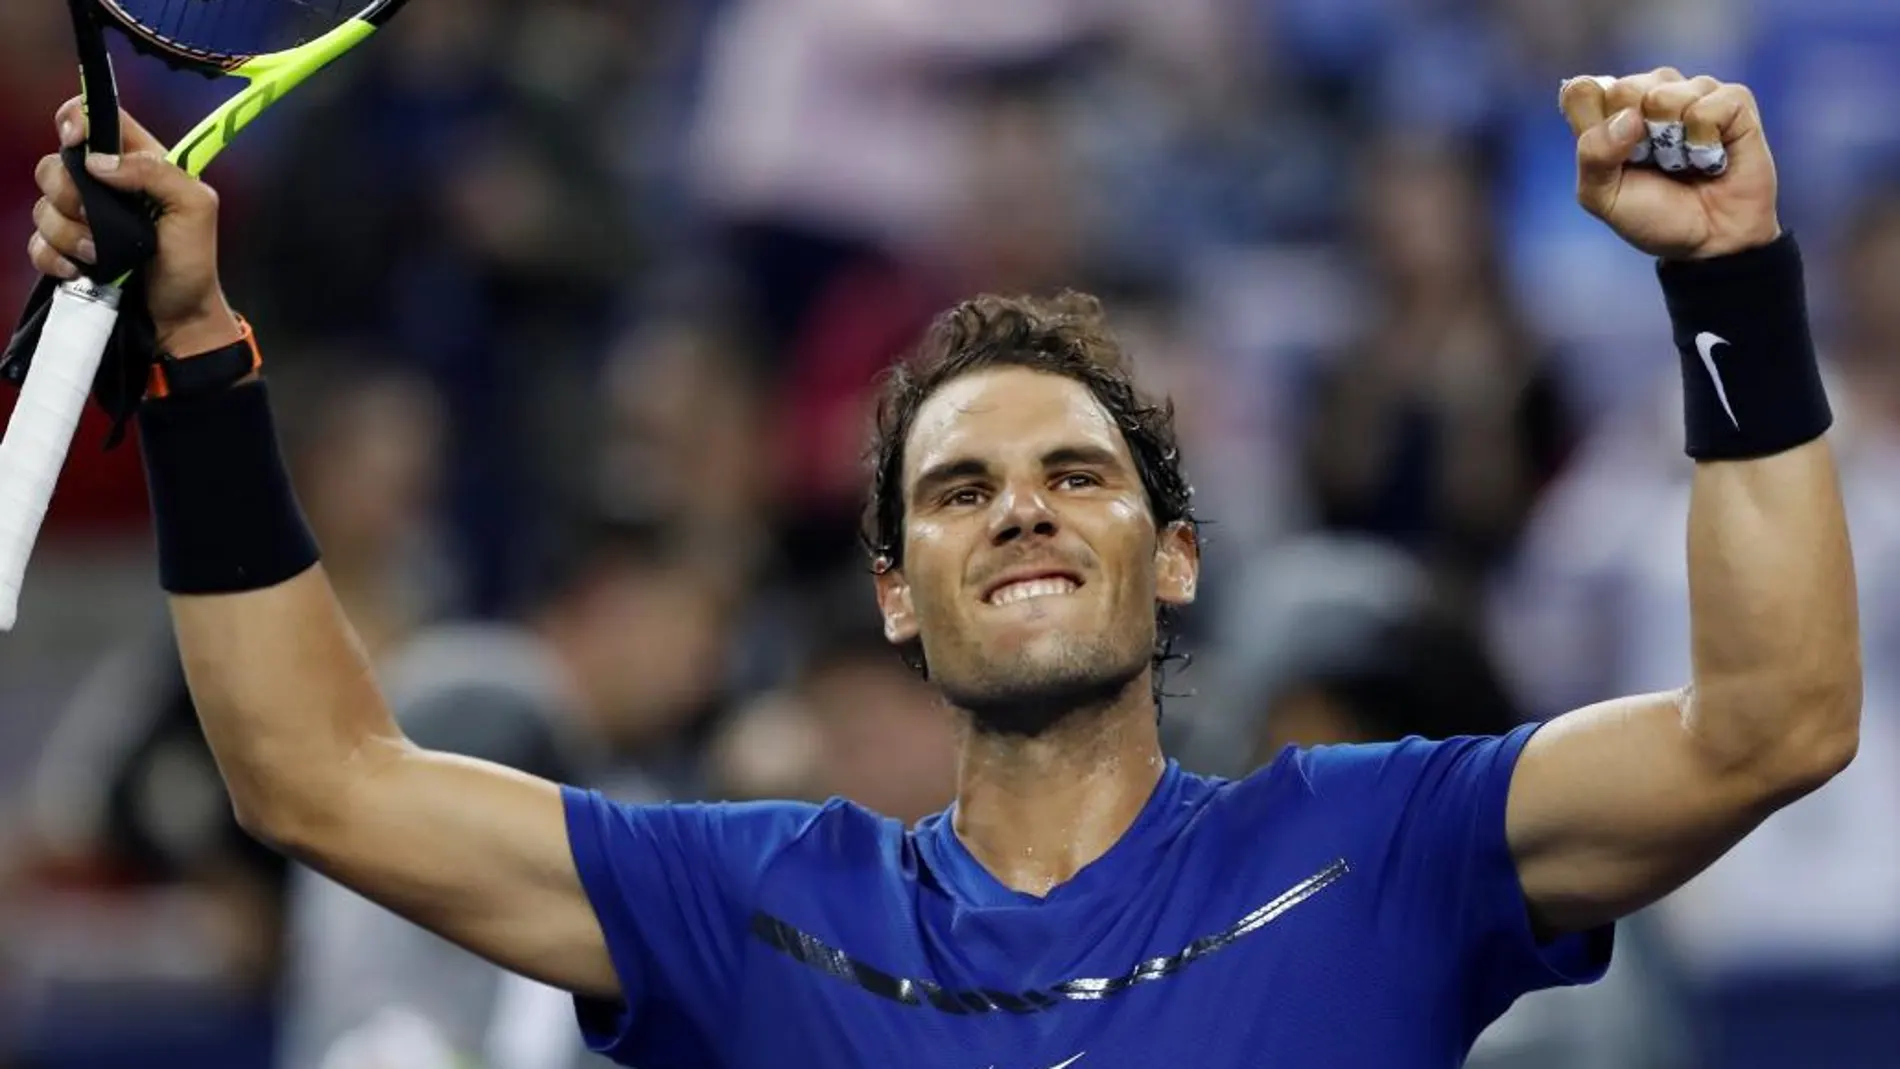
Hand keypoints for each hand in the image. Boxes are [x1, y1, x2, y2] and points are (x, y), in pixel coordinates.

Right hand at [27, 97, 241, 355]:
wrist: (179, 316)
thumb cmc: (193, 260)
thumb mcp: (196, 207)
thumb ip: (156, 171)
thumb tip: (97, 162)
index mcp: (137, 163)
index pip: (95, 119)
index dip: (76, 119)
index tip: (75, 141)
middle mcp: (104, 185)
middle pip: (54, 163)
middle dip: (69, 193)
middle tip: (99, 219)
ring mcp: (81, 219)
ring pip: (42, 206)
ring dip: (69, 233)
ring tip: (101, 255)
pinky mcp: (66, 251)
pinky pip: (37, 243)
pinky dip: (53, 257)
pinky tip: (79, 270)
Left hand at [1560, 69, 1780, 260]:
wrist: (1711, 241)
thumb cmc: (1654, 216)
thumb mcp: (1605, 198)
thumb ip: (1592, 156)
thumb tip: (1628, 117)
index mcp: (1609, 113)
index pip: (1581, 90)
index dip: (1592, 124)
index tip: (1612, 158)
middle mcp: (1648, 93)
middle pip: (1622, 88)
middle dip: (1633, 137)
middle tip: (1653, 163)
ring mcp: (1691, 92)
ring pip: (1663, 93)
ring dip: (1672, 142)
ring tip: (1684, 161)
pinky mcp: (1732, 99)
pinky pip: (1707, 105)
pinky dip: (1705, 140)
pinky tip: (1712, 156)